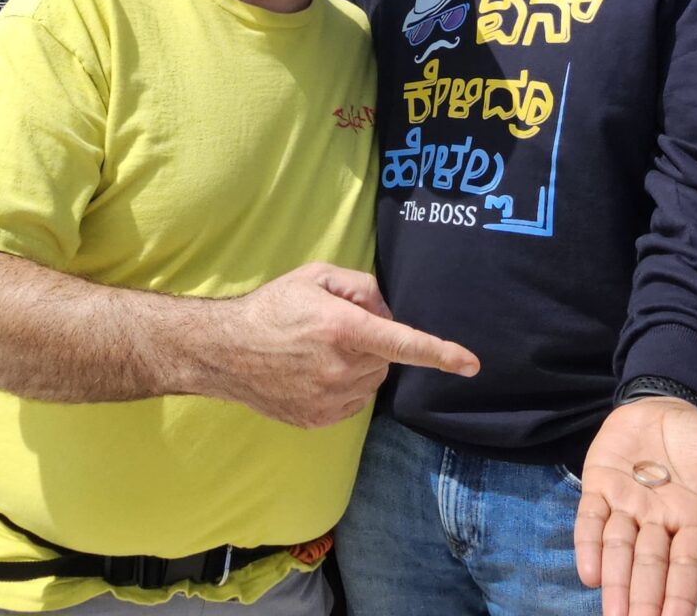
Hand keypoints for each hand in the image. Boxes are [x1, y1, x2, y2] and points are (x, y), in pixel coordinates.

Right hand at [202, 263, 479, 427]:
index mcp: (343, 329)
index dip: (440, 353)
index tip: (471, 364)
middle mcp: (340, 368)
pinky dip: (347, 386)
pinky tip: (316, 371)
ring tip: (321, 350)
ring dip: (362, 366)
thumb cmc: (272, 307)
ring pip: (372, 382)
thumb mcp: (316, 277)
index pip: (402, 343)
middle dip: (375, 343)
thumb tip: (387, 311)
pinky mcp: (318, 419)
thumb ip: (361, 286)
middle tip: (340, 328)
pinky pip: (353, 402)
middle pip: (386, 358)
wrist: (225, 351)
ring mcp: (328, 399)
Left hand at [574, 397, 696, 615]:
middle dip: (645, 598)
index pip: (688, 566)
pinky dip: (588, 543)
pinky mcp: (599, 484)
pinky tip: (589, 572)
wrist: (662, 405)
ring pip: (619, 549)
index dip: (682, 595)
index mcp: (693, 520)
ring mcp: (626, 504)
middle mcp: (657, 521)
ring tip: (614, 614)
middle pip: (651, 566)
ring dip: (616, 581)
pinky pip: (591, 518)